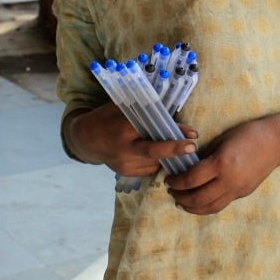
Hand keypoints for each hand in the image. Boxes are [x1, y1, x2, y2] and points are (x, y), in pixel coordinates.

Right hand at [64, 105, 198, 175]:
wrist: (86, 140)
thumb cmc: (107, 118)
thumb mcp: (122, 107)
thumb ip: (143, 108)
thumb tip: (172, 107)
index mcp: (124, 128)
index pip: (153, 129)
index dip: (174, 131)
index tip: (192, 133)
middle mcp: (124, 149)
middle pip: (154, 152)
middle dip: (175, 150)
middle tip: (192, 147)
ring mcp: (125, 164)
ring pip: (155, 161)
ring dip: (168, 155)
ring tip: (178, 147)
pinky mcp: (126, 173)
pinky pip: (149, 168)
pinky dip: (157, 161)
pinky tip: (156, 153)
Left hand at [164, 118, 279, 214]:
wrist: (276, 143)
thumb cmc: (247, 134)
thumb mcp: (222, 141)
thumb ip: (206, 157)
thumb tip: (189, 168)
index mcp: (221, 164)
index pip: (191, 179)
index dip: (176, 182)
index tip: (168, 179)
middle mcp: (229, 180)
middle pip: (198, 198)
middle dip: (181, 197)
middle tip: (171, 192)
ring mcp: (237, 189)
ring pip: (210, 207)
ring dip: (192, 208)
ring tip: (181, 203)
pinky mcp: (243, 193)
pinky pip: (221, 204)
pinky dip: (207, 206)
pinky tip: (199, 202)